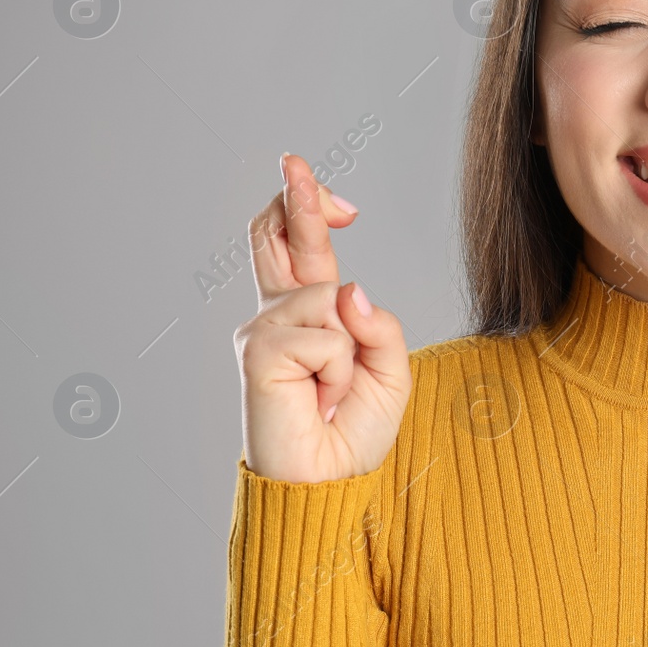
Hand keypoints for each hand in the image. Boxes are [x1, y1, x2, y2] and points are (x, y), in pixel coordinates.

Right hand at [233, 153, 411, 482]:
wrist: (328, 486)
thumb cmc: (353, 431)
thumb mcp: (389, 369)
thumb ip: (379, 324)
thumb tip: (349, 290)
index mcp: (307, 315)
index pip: (297, 246)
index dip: (303, 206)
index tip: (302, 172)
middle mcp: (276, 316)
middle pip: (275, 236)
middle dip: (294, 198)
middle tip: (293, 161)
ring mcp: (262, 332)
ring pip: (327, 297)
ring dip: (350, 349)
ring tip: (333, 391)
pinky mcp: (259, 352)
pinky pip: (325, 334)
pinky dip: (339, 369)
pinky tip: (319, 399)